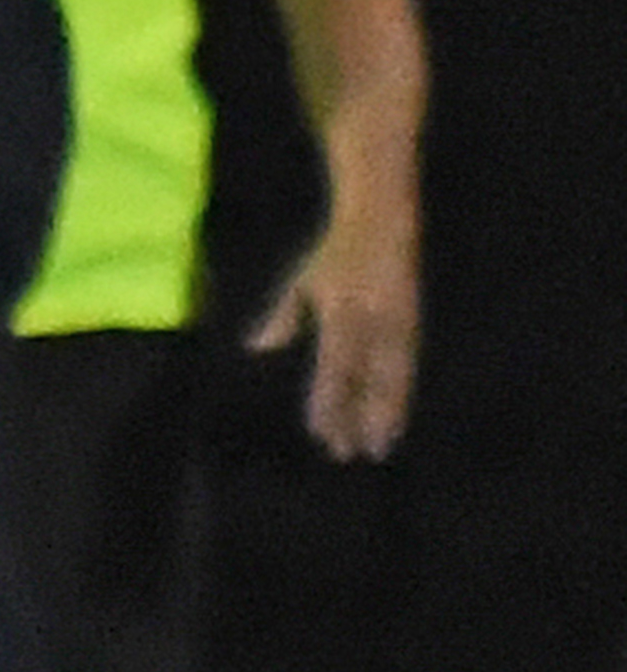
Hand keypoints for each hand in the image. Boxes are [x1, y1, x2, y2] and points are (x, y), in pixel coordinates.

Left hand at [247, 212, 420, 461]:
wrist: (387, 217)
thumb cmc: (338, 253)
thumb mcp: (306, 280)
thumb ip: (283, 316)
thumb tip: (257, 348)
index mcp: (343, 311)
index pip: (335, 368)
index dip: (328, 403)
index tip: (321, 434)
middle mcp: (375, 320)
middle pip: (367, 380)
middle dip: (359, 418)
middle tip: (349, 454)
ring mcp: (400, 322)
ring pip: (394, 378)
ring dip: (386, 414)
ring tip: (380, 447)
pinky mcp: (415, 322)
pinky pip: (408, 366)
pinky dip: (401, 395)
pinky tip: (397, 418)